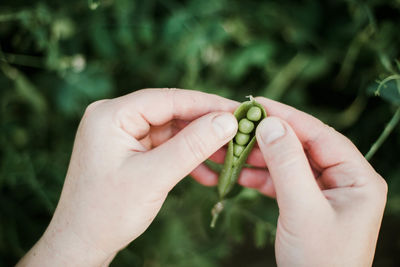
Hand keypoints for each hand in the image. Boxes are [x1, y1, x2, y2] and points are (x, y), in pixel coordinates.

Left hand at [18, 89, 238, 266]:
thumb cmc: (108, 212)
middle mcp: (115, 117)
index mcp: (111, 115)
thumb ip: (192, 146)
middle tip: (239, 135)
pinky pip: (165, 147)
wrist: (82, 243)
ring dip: (199, 145)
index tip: (239, 111)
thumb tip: (228, 122)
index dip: (206, 104)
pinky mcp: (130, 150)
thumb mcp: (154, 177)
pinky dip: (186, 158)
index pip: (168, 99)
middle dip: (205, 127)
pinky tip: (208, 173)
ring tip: (228, 158)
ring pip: (172, 131)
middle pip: (171, 113)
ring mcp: (122, 134)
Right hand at [252, 98, 385, 265]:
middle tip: (240, 126)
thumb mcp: (303, 210)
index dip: (288, 117)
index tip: (256, 104)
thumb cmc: (320, 261)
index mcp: (357, 178)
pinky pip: (283, 182)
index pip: (320, 135)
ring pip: (290, 163)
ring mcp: (325, 192)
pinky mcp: (307, 204)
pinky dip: (262, 178)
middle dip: (270, 138)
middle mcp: (344, 180)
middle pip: (303, 147)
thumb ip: (287, 165)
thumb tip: (270, 124)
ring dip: (262, 158)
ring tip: (234, 150)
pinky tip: (240, 174)